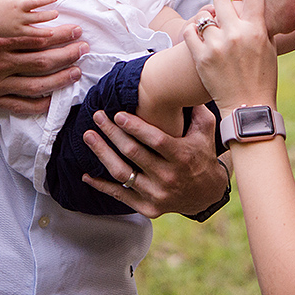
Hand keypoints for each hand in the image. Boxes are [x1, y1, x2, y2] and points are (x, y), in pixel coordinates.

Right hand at [0, 25, 87, 115]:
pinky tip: (55, 96)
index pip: (39, 39)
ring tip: (76, 71)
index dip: (62, 35)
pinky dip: (40, 103)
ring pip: (37, 85)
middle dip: (68, 54)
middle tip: (83, 47)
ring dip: (61, 78)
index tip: (77, 30)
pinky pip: (21, 105)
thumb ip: (7, 3)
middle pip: (42, 61)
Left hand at [80, 105, 227, 218]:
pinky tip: (87, 175)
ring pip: (122, 173)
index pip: (155, 140)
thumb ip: (196, 109)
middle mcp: (169, 177)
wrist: (207, 194)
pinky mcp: (148, 208)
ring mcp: (157, 194)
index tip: (118, 114)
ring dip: (102, 154)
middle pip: (133, 153)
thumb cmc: (202, 156)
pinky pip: (120, 195)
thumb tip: (186, 86)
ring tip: (89, 137)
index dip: (135, 127)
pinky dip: (102, 186)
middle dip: (112, 133)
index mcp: (182, 156)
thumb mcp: (205, 131)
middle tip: (98, 117)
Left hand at [184, 0, 278, 111]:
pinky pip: (189, 31)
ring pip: (203, 16)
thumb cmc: (262, 79)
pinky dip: (191, 32)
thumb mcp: (269, 48)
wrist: (248, 108)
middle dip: (221, 8)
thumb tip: (253, 6)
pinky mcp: (201, 57)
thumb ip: (260, 25)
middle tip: (222, 19)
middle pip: (221, 0)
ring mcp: (217, 45)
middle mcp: (237, 34)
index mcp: (257, 30)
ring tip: (209, 31)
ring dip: (206, 21)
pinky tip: (197, 38)